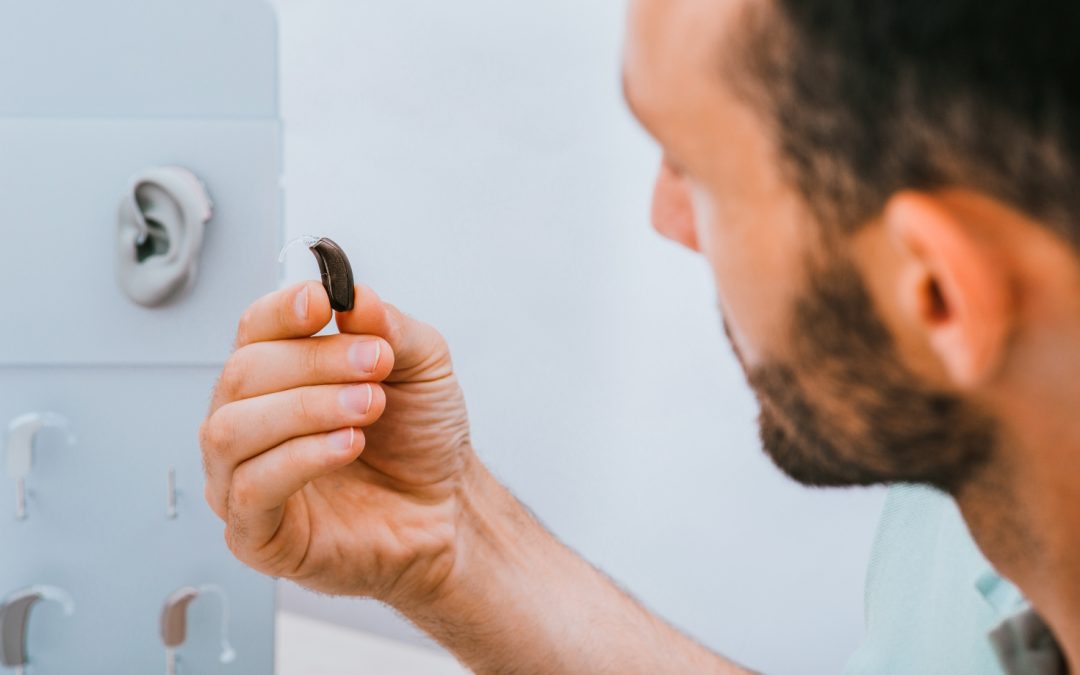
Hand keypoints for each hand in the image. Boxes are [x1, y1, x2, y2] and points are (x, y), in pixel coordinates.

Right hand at [200, 281, 475, 605]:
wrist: (446, 509)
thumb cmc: (420, 440)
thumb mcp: (423, 367)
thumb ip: (390, 328)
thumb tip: (354, 296)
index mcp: (278, 374)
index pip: (255, 329)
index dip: (283, 312)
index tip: (323, 303)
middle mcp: (249, 421)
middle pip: (242, 373)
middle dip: (314, 361)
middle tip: (375, 363)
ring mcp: (242, 478)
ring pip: (233, 429)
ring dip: (306, 408)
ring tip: (369, 406)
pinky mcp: (254, 533)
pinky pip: (251, 488)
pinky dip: (300, 458)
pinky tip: (347, 445)